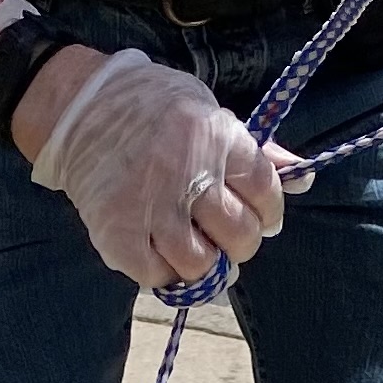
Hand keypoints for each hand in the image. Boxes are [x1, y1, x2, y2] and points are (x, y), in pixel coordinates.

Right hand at [18, 44, 301, 290]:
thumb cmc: (153, 110)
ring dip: (202, 264)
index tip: (255, 216)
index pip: (266, 195)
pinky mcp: (118, 233)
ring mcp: (152, 206)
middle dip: (238, 244)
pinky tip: (157, 250)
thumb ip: (255, 153)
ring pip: (201, 265)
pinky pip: (158, 276)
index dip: (267, 214)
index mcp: (219, 138)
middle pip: (241, 237)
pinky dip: (163, 273)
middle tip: (220, 235)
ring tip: (190, 245)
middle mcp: (190, 173)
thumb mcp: (209, 113)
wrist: (79, 106)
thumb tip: (304, 178)